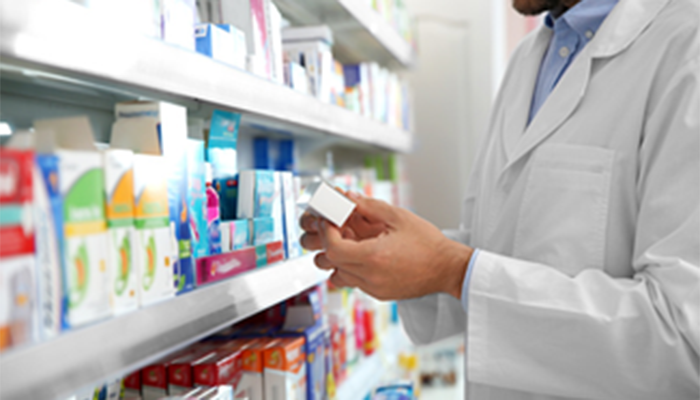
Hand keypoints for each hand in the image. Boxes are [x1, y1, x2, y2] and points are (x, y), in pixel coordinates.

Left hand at [311, 194, 473, 300]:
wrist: (448, 268)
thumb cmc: (429, 244)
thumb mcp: (399, 217)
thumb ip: (370, 206)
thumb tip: (349, 198)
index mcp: (373, 256)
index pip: (332, 248)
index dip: (326, 232)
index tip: (330, 221)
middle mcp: (370, 276)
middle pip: (330, 263)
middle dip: (328, 244)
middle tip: (336, 230)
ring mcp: (374, 288)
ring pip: (339, 276)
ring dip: (338, 259)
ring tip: (350, 243)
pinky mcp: (379, 294)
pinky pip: (354, 282)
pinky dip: (351, 268)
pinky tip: (364, 255)